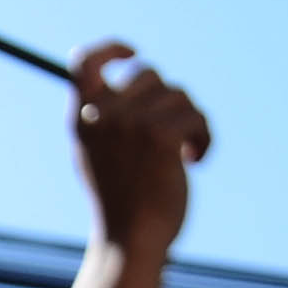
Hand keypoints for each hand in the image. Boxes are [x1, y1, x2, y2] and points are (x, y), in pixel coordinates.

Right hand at [62, 42, 208, 287]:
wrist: (131, 239)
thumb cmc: (119, 201)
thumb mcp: (95, 154)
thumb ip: (102, 118)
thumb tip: (123, 83)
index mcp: (82, 117)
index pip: (85, 61)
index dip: (111, 49)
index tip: (134, 53)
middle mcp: (103, 114)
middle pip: (149, 74)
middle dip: (169, 99)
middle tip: (175, 127)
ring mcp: (131, 123)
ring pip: (179, 95)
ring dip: (191, 121)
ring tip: (187, 151)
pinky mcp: (160, 136)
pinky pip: (195, 116)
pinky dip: (204, 137)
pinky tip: (197, 158)